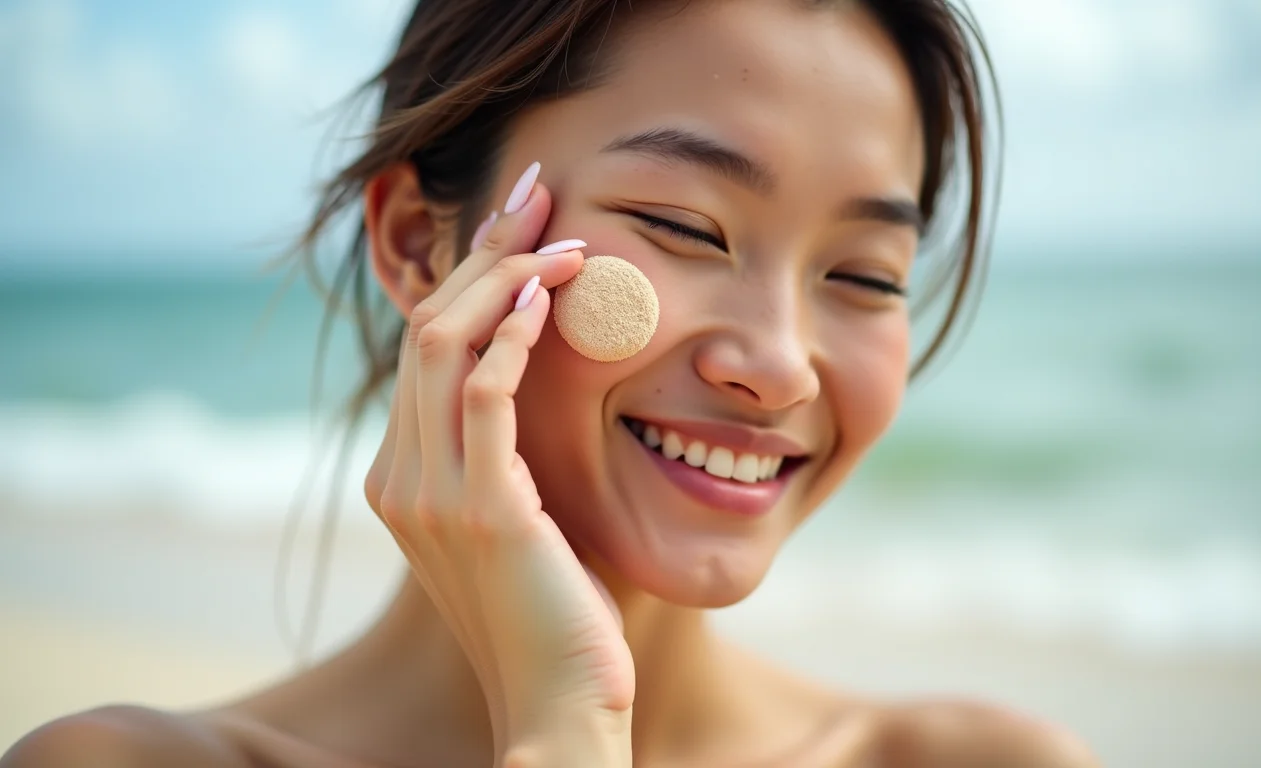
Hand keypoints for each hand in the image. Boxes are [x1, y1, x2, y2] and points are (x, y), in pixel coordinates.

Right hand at [363, 176, 634, 764]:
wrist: (558, 705)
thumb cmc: (555, 614)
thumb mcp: (522, 521)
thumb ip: (511, 457)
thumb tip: (547, 385)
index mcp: (404, 477)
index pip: (428, 350)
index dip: (471, 278)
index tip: (519, 228)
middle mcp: (399, 476)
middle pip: (429, 330)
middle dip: (484, 253)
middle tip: (535, 193)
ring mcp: (429, 492)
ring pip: (446, 347)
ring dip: (506, 278)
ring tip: (563, 234)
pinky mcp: (478, 507)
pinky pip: (484, 395)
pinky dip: (513, 336)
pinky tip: (550, 296)